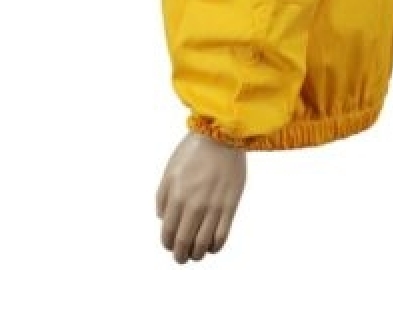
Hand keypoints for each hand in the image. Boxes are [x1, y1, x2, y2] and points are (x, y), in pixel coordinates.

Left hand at [156, 130, 246, 262]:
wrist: (222, 135)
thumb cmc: (194, 150)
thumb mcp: (170, 170)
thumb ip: (163, 196)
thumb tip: (162, 219)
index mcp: (177, 196)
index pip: (168, 232)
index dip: (168, 244)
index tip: (170, 245)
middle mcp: (194, 205)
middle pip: (184, 242)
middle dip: (180, 255)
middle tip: (181, 257)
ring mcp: (213, 207)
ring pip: (203, 244)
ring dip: (197, 254)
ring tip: (196, 253)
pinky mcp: (230, 206)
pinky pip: (222, 236)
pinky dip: (215, 247)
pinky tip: (212, 245)